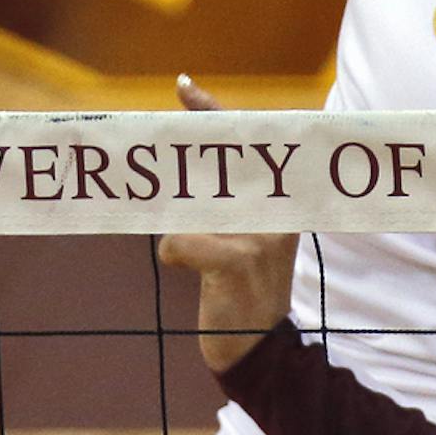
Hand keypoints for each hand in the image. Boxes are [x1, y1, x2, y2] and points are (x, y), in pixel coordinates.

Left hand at [157, 75, 299, 375]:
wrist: (258, 348)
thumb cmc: (240, 286)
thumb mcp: (241, 235)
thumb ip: (226, 199)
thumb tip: (183, 159)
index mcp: (279, 200)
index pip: (245, 142)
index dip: (211, 111)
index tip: (183, 86)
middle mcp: (275, 211)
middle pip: (212, 168)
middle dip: (176, 169)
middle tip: (156, 169)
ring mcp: (259, 236)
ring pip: (186, 209)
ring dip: (179, 229)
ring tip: (200, 258)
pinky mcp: (236, 262)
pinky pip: (177, 242)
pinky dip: (172, 254)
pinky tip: (190, 273)